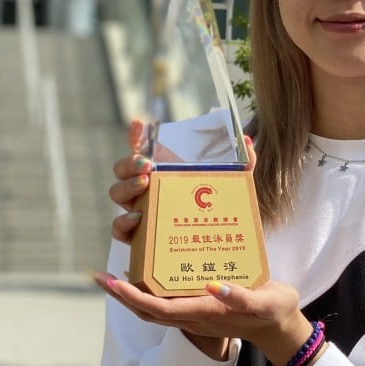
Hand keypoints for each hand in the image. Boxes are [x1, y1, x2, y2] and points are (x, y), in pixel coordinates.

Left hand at [93, 275, 312, 365]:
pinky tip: (147, 273)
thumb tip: (214, 286)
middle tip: (100, 277)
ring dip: (131, 296)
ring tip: (114, 277)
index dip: (134, 297)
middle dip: (122, 296)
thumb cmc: (275, 310)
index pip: (161, 308)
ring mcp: (196, 315)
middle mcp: (195, 316)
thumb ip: (242, 296)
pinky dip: (149, 292)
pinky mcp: (200, 309)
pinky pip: (167, 303)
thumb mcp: (266, 301)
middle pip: (148, 311)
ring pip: (154, 309)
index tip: (114, 283)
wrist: (280, 327)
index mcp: (207, 311)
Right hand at [107, 122, 255, 242]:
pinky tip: (138, 218)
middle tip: (147, 165)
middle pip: (122, 170)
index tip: (139, 125)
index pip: (142, 149)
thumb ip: (243, 162)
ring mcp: (138, 210)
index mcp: (162, 171)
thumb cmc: (217, 208)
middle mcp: (145, 188)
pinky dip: (123, 223)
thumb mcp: (231, 184)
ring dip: (126, 188)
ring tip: (144, 186)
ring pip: (117, 195)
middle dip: (129, 164)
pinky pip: (119, 229)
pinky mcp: (137, 236)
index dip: (136, 135)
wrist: (215, 240)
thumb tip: (247, 140)